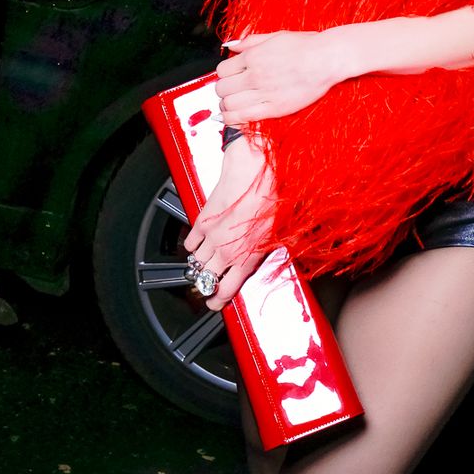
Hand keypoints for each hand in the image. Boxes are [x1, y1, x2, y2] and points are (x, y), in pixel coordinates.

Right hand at [183, 135, 274, 310]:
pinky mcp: (202, 219)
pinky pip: (190, 242)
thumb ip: (274, 249)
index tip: (215, 303)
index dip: (217, 301)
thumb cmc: (272, 197)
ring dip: (199, 267)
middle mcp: (225, 250)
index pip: (225, 290)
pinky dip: (192, 246)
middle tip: (207, 288)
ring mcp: (211, 236)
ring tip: (205, 266)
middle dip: (205, 286)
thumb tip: (275, 256)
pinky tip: (198, 245)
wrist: (255, 170)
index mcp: (246, 257)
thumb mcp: (282, 230)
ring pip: (195, 262)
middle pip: (205, 280)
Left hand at [215, 28, 346, 122]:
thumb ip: (250, 41)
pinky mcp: (274, 108)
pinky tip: (232, 117)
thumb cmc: (306, 46)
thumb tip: (232, 45)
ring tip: (230, 104)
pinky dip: (233, 119)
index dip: (224, 74)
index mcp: (253, 56)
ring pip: (229, 104)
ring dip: (226, 105)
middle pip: (222, 88)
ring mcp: (264, 93)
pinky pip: (244, 117)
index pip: (222, 70)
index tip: (229, 76)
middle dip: (223, 90)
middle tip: (230, 90)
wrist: (327, 59)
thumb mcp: (275, 36)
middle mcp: (255, 75)